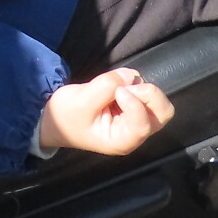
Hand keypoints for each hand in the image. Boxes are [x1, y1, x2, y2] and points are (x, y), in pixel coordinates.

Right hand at [37, 67, 173, 156]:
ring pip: (158, 101)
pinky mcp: (135, 107)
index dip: (135, 102)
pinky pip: (146, 91)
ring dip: (139, 87)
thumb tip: (130, 76)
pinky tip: (115, 87)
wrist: (55, 119)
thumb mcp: (81, 100)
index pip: (143, 123)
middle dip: (147, 94)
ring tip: (114, 88)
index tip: (117, 92)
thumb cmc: (65, 116)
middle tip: (123, 87)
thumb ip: (106, 86)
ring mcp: (137, 119)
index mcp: (122, 141)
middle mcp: (135, 133)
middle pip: (162, 112)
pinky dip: (134, 83)